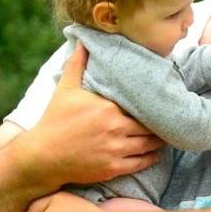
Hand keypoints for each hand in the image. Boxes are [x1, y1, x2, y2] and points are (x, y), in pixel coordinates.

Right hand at [12, 43, 163, 188]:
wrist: (42, 156)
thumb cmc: (54, 120)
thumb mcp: (65, 89)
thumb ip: (77, 64)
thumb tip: (82, 42)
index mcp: (108, 108)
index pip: (141, 105)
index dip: (152, 105)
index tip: (161, 102)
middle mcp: (115, 129)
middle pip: (150, 126)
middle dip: (159, 124)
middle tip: (168, 120)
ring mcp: (115, 150)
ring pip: (149, 145)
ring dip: (159, 142)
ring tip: (166, 136)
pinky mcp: (113, 168)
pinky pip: (140, 163)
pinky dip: (151, 159)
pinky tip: (156, 154)